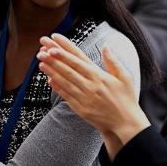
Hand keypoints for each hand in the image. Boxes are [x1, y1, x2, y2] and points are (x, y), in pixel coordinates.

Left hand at [37, 33, 148, 157]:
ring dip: (51, 71)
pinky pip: (66, 96)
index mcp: (99, 75)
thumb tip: (106, 46)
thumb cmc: (126, 100)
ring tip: (40, 62)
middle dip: (53, 58)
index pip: (78, 59)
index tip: (54, 41)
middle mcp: (90, 85)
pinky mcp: (80, 109)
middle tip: (41, 49)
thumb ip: (113, 61)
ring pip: (64, 81)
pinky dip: (57, 88)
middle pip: (68, 69)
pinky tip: (49, 80)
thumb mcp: (124, 77)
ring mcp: (84, 97)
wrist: (125, 124)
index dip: (64, 50)